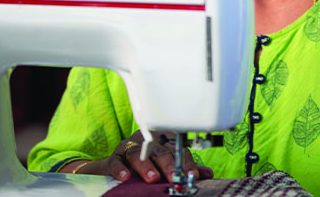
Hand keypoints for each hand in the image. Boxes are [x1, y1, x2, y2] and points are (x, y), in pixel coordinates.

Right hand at [61, 130, 213, 182]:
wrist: (118, 165)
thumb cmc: (148, 163)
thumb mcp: (167, 164)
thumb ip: (184, 168)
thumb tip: (206, 174)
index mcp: (164, 141)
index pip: (178, 150)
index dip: (186, 162)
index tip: (193, 174)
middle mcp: (148, 141)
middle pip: (160, 151)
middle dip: (168, 165)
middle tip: (174, 176)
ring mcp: (129, 147)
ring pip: (138, 153)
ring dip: (145, 166)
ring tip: (152, 178)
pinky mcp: (113, 157)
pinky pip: (115, 161)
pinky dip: (120, 169)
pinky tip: (125, 177)